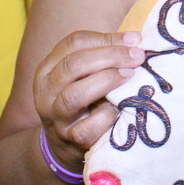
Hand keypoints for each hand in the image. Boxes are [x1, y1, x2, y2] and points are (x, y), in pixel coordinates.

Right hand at [32, 30, 144, 171]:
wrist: (64, 146)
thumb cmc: (83, 100)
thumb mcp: (83, 76)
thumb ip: (102, 57)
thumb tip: (135, 40)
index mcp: (48, 69)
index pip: (73, 43)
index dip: (105, 39)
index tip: (134, 40)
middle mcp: (46, 92)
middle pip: (73, 65)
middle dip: (110, 56)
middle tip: (137, 56)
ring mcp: (56, 118)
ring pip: (74, 95)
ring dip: (106, 81)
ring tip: (130, 75)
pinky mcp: (70, 140)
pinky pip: (88, 127)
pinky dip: (107, 115)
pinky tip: (121, 109)